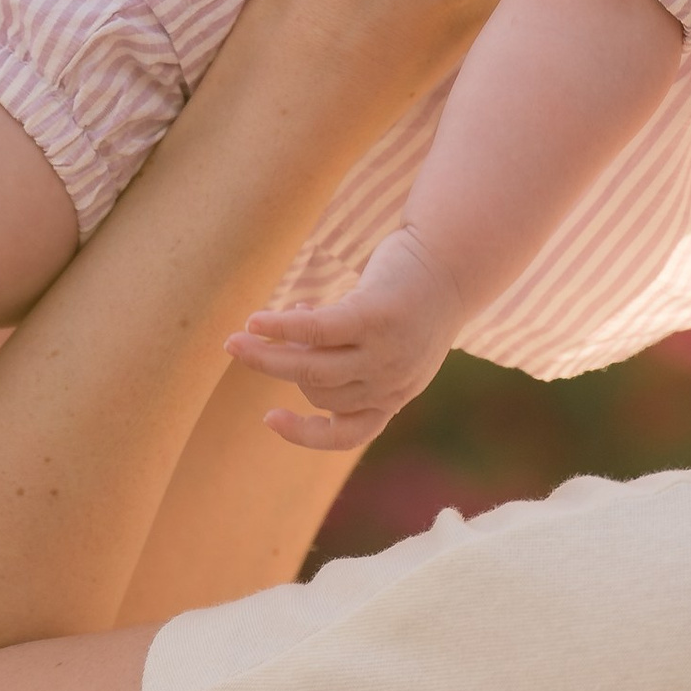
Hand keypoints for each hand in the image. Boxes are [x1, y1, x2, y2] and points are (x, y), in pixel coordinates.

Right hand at [227, 227, 462, 452]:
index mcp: (397, 395)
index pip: (348, 434)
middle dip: (280, 367)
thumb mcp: (388, 340)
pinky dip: (281, 327)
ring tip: (236, 339)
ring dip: (267, 355)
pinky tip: (255, 321)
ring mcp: (386, 352)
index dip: (305, 434)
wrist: (454, 256)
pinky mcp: (375, 316)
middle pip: (318, 390)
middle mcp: (393, 381)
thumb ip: (346, 353)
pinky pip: (316, 331)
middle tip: (242, 347)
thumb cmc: (413, 297)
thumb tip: (285, 342)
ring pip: (311, 368)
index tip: (269, 417)